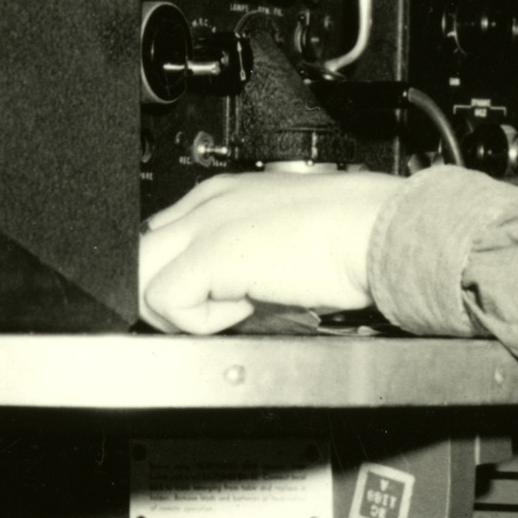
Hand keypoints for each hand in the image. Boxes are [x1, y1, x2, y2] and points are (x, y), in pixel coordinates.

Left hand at [138, 167, 409, 335]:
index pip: (163, 240)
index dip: (179, 280)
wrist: (380, 230)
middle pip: (138, 254)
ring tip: (235, 310)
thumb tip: (229, 303)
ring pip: (137, 275)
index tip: (213, 304)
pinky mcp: (211, 252)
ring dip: (179, 309)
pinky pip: (165, 300)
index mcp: (223, 196)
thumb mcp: (283, 249)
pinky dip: (201, 320)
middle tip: (215, 315)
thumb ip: (244, 268)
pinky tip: (245, 309)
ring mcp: (205, 224)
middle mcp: (207, 203)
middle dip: (164, 295)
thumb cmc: (354, 238)